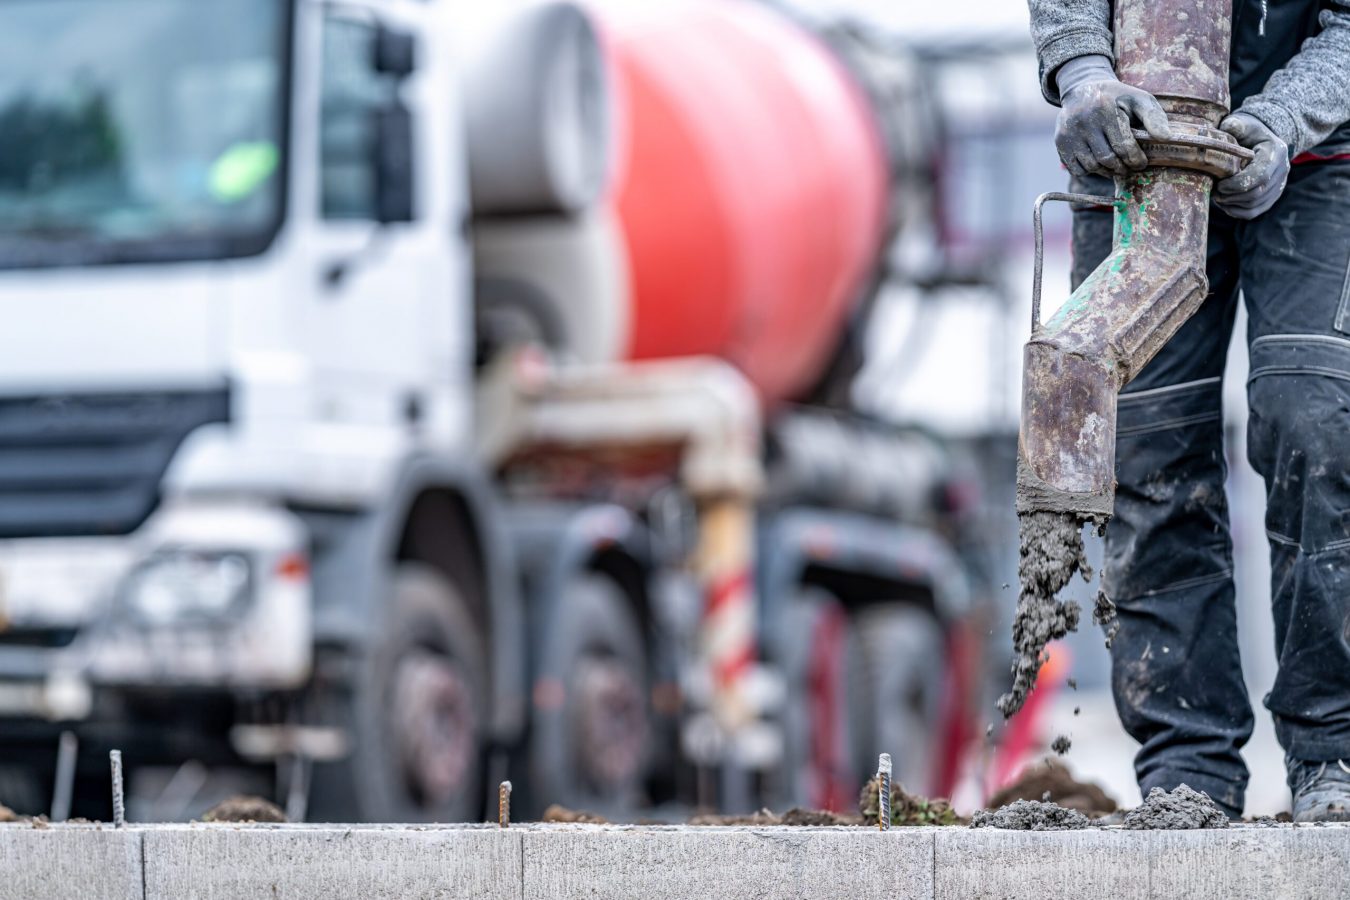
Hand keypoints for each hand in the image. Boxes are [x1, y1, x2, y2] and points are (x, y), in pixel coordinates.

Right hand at [1054, 55, 1172, 177]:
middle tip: (1129, 168)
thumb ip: (1154, 116)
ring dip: (1107, 171)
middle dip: (1122, 167)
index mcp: (1106, 108)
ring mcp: (1069, 132)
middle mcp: (1085, 120)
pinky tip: (1098, 163)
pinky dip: (1089, 170)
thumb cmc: (1116, 98)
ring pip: (1092, 166)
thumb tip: (1166, 138)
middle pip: (1108, 159)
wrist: (1081, 89)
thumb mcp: (1138, 99)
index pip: (1123, 145)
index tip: (1141, 164)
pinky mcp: (1060, 142)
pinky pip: (1076, 168)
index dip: (1135, 159)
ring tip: (1115, 167)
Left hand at [1214, 113, 1289, 219]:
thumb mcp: (1243, 124)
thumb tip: (1229, 128)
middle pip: (1256, 193)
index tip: (1219, 185)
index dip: (1237, 184)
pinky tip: (1225, 204)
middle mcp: (1282, 170)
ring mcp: (1279, 184)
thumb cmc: (1247, 132)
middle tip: (1214, 192)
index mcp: (1276, 152)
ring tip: (1217, 197)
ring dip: (1232, 205)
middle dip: (1232, 196)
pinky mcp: (1272, 196)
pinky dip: (1237, 212)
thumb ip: (1236, 125)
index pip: (1259, 176)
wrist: (1259, 140)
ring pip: (1255, 205)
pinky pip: (1255, 211)